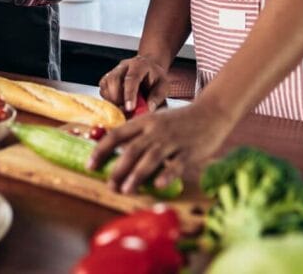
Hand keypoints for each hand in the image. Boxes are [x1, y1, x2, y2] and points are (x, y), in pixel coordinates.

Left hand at [87, 101, 231, 194]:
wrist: (212, 112)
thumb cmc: (181, 120)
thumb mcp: (157, 121)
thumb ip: (139, 135)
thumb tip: (117, 154)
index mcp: (145, 122)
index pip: (117, 135)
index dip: (101, 150)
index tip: (90, 166)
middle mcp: (156, 130)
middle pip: (132, 149)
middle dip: (117, 169)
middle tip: (109, 185)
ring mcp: (173, 140)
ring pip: (151, 158)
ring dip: (136, 175)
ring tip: (126, 190)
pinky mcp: (189, 151)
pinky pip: (176, 164)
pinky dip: (166, 174)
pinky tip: (157, 185)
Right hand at [99, 55, 169, 113]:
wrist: (149, 68)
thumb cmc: (156, 78)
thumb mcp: (163, 85)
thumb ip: (157, 97)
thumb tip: (149, 109)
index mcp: (139, 65)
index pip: (131, 78)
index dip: (129, 94)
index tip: (130, 108)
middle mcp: (124, 66)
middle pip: (113, 80)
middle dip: (118, 98)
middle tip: (126, 110)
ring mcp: (114, 71)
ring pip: (105, 84)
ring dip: (112, 100)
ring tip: (123, 106)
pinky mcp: (108, 78)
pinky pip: (103, 89)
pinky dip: (108, 99)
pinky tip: (118, 103)